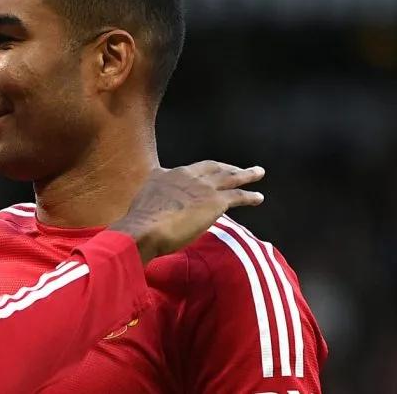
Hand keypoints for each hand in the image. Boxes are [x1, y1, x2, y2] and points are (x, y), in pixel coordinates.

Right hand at [108, 161, 264, 264]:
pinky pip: (238, 196)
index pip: (184, 172)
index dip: (194, 175)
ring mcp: (200, 186)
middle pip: (210, 167)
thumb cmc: (138, 226)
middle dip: (225, 167)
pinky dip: (249, 196)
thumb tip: (151, 217)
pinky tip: (258, 197)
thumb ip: (152, 206)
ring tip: (257, 172)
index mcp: (162, 175)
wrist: (144, 229)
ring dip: (245, 174)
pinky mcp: (215, 200)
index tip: (200, 179)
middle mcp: (183, 174)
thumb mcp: (141, 207)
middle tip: (236, 168)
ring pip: (229, 176)